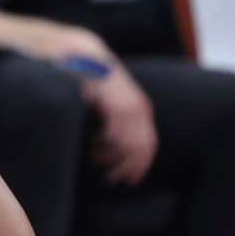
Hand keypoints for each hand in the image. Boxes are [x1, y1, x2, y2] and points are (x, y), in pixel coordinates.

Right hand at [80, 65, 158, 185]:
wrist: (85, 53)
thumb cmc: (95, 80)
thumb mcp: (113, 100)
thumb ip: (119, 120)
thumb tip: (119, 148)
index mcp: (142, 110)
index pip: (149, 146)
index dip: (140, 166)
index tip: (129, 182)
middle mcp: (140, 110)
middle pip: (140, 150)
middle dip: (125, 168)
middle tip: (110, 178)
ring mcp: (128, 107)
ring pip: (126, 146)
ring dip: (109, 157)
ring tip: (95, 157)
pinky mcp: (113, 105)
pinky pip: (113, 135)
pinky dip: (103, 144)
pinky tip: (92, 142)